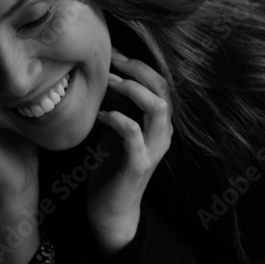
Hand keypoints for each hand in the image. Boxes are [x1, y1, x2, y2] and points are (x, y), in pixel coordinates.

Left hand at [86, 49, 172, 257]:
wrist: (111, 210)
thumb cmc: (111, 169)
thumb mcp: (115, 131)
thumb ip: (118, 106)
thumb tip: (107, 74)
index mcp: (159, 124)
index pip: (160, 83)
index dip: (139, 64)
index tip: (113, 53)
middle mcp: (162, 133)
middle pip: (163, 88)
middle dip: (137, 69)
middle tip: (110, 61)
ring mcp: (153, 149)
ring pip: (157, 107)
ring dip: (132, 90)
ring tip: (109, 83)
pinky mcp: (139, 164)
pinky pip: (133, 133)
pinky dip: (117, 118)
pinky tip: (101, 115)